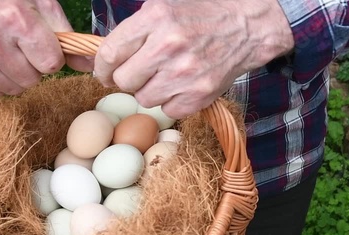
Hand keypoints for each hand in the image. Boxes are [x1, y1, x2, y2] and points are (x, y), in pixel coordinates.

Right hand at [0, 0, 92, 97]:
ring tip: (7, 52)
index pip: (51, 64)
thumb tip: (90, 64)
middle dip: (33, 67)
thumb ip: (66, 35)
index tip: (42, 46)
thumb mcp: (41, 4)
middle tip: (22, 48)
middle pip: (32, 80)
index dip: (51, 57)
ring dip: (16, 76)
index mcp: (17, 22)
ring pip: (14, 89)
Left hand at [94, 0, 293, 118]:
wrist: (246, 27)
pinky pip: (167, 110)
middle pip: (124, 81)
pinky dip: (170, 101)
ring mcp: (185, 73)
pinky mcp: (199, 95)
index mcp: (156, 17)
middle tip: (139, 73)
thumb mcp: (164, 4)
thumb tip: (106, 57)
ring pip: (144, 98)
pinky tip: (181, 85)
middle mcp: (168, 45)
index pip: (110, 53)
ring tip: (165, 76)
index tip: (105, 73)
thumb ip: (135, 28)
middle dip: (127, 79)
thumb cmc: (202, 13)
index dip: (102, 67)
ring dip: (149, 90)